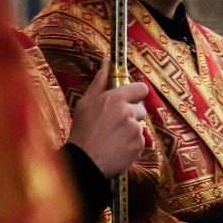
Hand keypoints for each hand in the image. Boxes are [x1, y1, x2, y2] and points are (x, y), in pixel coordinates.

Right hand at [67, 62, 149, 177]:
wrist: (84, 161)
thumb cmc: (82, 130)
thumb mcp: (86, 103)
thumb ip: (100, 82)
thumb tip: (107, 61)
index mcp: (115, 99)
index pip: (141, 88)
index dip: (137, 93)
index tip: (131, 98)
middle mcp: (128, 112)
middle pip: (140, 108)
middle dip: (131, 114)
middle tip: (113, 123)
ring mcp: (135, 129)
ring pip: (139, 125)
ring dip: (130, 130)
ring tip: (112, 137)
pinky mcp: (139, 144)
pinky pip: (139, 140)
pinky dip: (131, 143)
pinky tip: (116, 146)